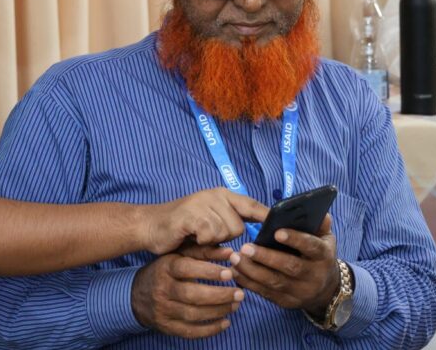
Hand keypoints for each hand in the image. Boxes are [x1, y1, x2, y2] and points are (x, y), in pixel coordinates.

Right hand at [131, 244, 243, 338]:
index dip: (208, 271)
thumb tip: (231, 253)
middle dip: (219, 295)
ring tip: (235, 305)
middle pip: (192, 295)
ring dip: (218, 311)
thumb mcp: (178, 256)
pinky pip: (190, 331)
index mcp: (165, 267)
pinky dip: (210, 329)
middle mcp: (162, 289)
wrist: (137, 294)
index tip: (230, 273)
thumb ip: (204, 252)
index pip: (186, 269)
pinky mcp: (166, 326)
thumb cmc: (165, 270)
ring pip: (193, 314)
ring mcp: (163, 310)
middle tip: (239, 293)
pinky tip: (225, 323)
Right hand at [144, 188, 268, 254]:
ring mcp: (202, 202)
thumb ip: (231, 222)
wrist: (150, 226)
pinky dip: (201, 241)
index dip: (268, 216)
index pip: (252, 204)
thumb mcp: (210, 222)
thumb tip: (259, 234)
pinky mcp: (191, 213)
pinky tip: (190, 236)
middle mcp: (214, 195)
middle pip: (239, 226)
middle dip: (226, 237)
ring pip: (225, 232)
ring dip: (212, 240)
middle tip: (206, 235)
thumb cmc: (182, 228)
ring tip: (196, 235)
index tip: (284, 224)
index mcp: (221, 195)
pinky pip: (210, 234)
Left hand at [229, 215, 338, 315]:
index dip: (295, 240)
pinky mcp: (286, 302)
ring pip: (274, 282)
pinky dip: (249, 283)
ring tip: (235, 258)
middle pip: (290, 267)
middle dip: (266, 257)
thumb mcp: (324, 239)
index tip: (276, 232)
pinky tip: (235, 271)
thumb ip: (319, 225)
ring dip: (252, 270)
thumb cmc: (317, 255)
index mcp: (323, 256)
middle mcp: (314, 276)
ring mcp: (300, 292)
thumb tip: (319, 213)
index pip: (311, 247)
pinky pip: (265, 293)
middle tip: (245, 247)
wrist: (325, 289)